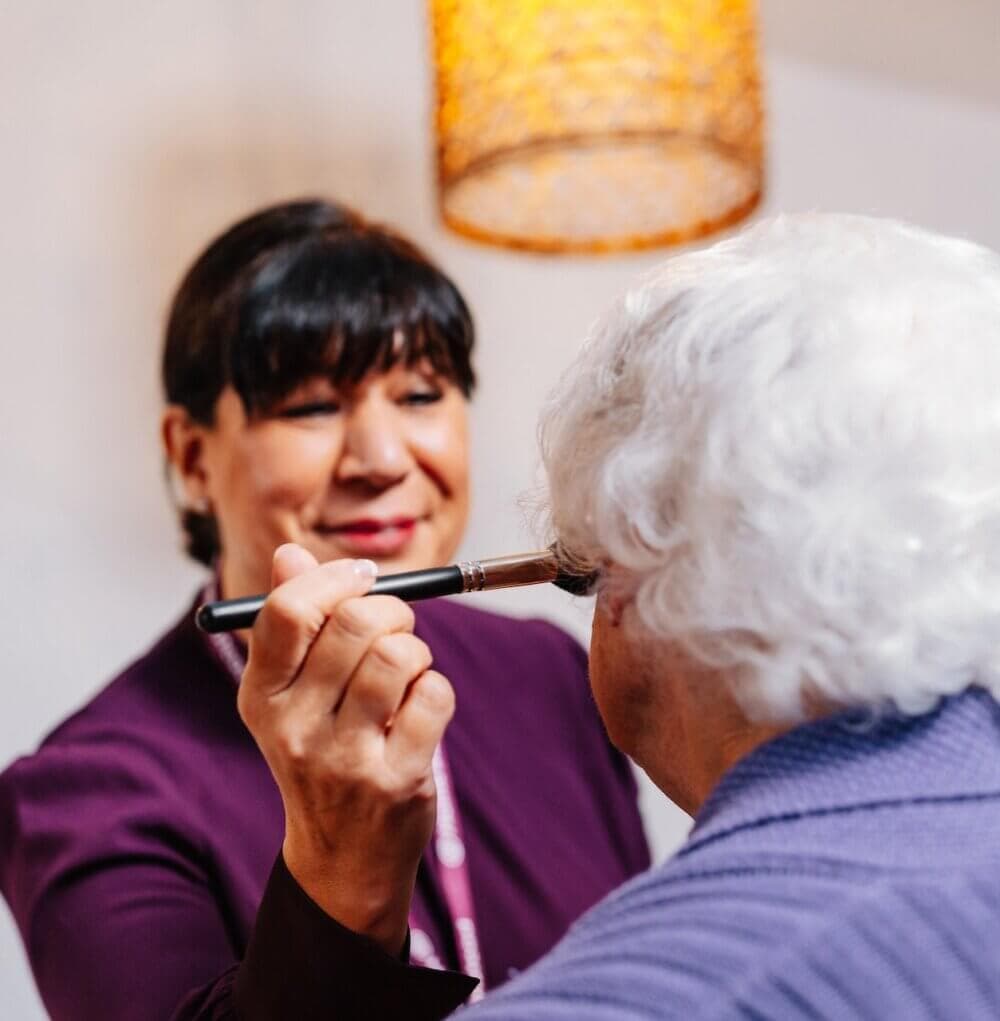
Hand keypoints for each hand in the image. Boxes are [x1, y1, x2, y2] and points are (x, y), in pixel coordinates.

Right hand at [237, 543, 454, 953]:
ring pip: (401, 655)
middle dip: (393, 612)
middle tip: (395, 631)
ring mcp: (343, 758)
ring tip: (407, 675)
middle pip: (357, 622)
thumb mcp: (291, 693)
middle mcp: (292, 726)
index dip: (336, 579)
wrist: (342, 857)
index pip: (288, 610)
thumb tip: (291, 553)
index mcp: (260, 694)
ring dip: (417, 652)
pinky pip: (435, 694)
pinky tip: (418, 712)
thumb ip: (292, 621)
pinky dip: (436, 690)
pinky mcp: (394, 780)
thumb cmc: (323, 751)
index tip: (363, 579)